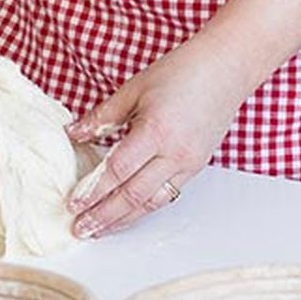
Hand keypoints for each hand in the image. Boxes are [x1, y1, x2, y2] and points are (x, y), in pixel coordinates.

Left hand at [64, 0, 300, 238]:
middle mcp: (174, 153)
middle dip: (104, 216)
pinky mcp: (197, 167)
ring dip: (123, 220)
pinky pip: (167, 195)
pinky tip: (128, 214)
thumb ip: (103, 116)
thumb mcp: (134, 88)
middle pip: (133, 195)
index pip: (117, 171)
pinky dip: (144, 208)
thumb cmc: (182, 71)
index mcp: (156, 131)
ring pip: (151, 203)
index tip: (73, 204)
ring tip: (100, 231)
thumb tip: (73, 134)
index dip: (93, 190)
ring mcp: (189, 163)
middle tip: (80, 229)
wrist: (227, 69)